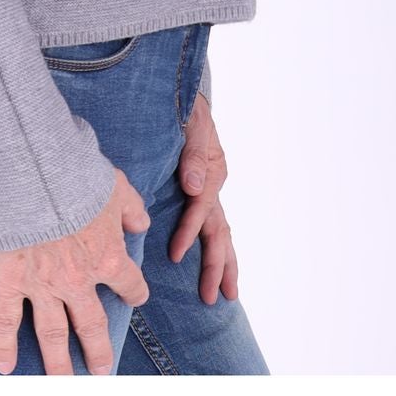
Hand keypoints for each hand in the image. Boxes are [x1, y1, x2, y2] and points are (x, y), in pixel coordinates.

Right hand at [0, 167, 150, 375]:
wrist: (36, 172)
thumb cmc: (78, 174)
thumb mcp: (117, 186)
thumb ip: (132, 209)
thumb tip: (141, 224)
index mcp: (107, 258)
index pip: (129, 285)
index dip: (134, 292)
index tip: (133, 297)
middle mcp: (77, 281)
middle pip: (92, 326)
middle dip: (98, 353)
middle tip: (101, 374)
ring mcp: (42, 285)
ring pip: (52, 334)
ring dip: (58, 364)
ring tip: (62, 386)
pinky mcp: (9, 279)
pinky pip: (4, 318)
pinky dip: (3, 344)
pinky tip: (4, 367)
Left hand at [168, 93, 239, 303]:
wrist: (185, 97)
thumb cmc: (186, 109)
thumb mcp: (191, 124)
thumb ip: (192, 154)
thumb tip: (193, 186)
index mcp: (212, 171)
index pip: (202, 208)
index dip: (189, 231)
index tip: (174, 253)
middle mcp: (213, 185)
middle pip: (219, 232)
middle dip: (216, 265)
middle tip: (211, 297)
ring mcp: (209, 190)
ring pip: (221, 234)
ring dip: (221, 265)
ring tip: (221, 295)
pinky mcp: (200, 192)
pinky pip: (210, 226)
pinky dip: (213, 248)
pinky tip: (211, 269)